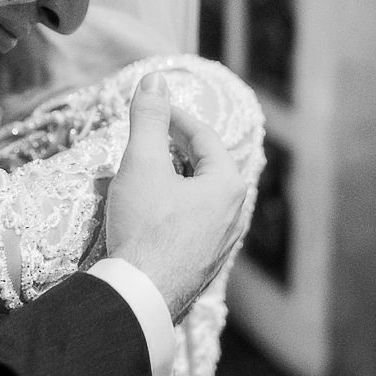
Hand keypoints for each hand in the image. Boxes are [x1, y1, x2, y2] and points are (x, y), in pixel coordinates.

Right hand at [105, 72, 246, 321]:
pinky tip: (150, 212)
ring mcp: (221, 244)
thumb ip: (149, 119)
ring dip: (174, 179)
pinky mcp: (203, 265)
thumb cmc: (146, 225)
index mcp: (229, 185)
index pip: (204, 137)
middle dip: (175, 148)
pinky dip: (173, 207)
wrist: (140, 295)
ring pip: (200, 197)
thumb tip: (154, 80)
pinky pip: (193, 223)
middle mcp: (235, 214)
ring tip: (146, 172)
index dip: (174, 117)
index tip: (150, 108)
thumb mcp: (143, 162)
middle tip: (148, 138)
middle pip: (205, 166)